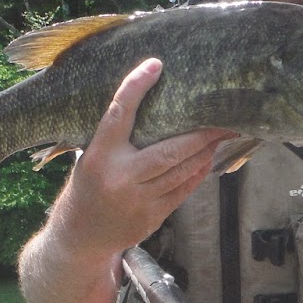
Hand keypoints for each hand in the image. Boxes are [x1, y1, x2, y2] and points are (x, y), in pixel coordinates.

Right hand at [48, 57, 235, 257]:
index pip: (119, 113)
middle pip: (168, 151)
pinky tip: (207, 161)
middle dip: (200, 135)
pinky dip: (196, 174)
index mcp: (99, 155)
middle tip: (221, 120)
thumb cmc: (89, 187)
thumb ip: (115, 138)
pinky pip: (182, 191)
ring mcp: (137, 200)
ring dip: (204, 153)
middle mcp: (119, 177)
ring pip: (180, 171)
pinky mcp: (150, 218)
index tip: (155, 65)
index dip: (136, 87)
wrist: (80, 236)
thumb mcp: (91, 158)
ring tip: (219, 137)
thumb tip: (150, 104)